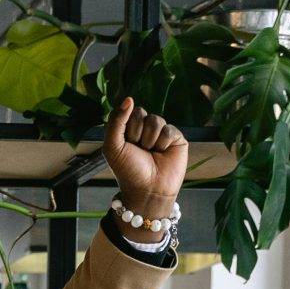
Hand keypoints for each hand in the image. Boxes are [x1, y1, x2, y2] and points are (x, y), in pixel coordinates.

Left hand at [103, 97, 190, 220]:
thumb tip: (129, 98)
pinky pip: (169, 130)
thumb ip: (116, 121)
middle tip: (139, 150)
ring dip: (150, 140)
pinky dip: (163, 143)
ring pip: (156, 120)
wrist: (148, 189)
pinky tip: (163, 154)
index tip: (126, 144)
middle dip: (137, 133)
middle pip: (142, 113)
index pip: (128, 111)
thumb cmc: (128, 170)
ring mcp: (161, 132)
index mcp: (128, 128)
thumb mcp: (113, 146)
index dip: (126, 128)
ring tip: (150, 153)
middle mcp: (145, 128)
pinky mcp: (176, 138)